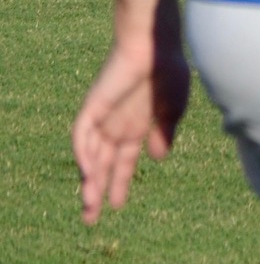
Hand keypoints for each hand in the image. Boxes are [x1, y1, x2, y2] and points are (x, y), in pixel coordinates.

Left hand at [71, 37, 189, 223]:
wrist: (157, 44)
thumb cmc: (170, 71)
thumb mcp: (174, 109)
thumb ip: (164, 133)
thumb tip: (157, 159)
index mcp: (136, 127)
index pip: (122, 162)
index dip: (119, 183)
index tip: (116, 206)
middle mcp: (116, 126)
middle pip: (101, 165)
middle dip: (97, 191)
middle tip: (90, 219)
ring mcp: (103, 117)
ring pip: (89, 155)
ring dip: (88, 180)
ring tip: (88, 205)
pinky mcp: (93, 105)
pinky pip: (82, 134)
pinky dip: (82, 153)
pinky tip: (87, 172)